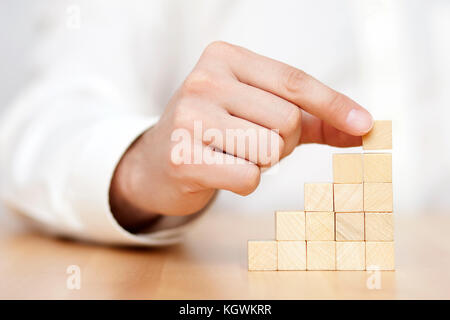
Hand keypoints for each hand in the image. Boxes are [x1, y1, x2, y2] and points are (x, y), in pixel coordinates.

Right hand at [109, 41, 372, 229]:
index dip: (334, 104)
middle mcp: (204, 80)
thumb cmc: (218, 132)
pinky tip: (218, 171)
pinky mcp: (182, 156)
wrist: (158, 161)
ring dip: (262, 162)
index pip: (294, 81)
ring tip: (233, 155)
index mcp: (224, 57)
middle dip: (281, 142)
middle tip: (251, 143)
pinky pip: (248, 177)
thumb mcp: (261, 113)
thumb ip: (312, 119)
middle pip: (287, 120)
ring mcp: (189, 117)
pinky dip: (244, 181)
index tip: (365, 124)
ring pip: (270, 149)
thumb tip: (364, 130)